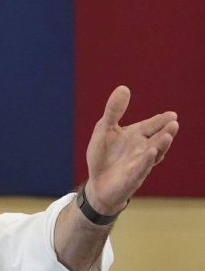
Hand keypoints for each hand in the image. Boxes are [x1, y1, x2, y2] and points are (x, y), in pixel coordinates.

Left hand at [85, 86, 177, 214]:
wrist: (97, 182)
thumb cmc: (103, 155)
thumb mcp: (104, 129)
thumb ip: (113, 110)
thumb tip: (124, 88)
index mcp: (136, 136)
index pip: (150, 125)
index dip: (160, 120)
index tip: (172, 114)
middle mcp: (142, 149)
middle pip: (156, 138)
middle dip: (165, 131)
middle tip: (174, 122)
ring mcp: (140, 164)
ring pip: (153, 153)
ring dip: (160, 145)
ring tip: (167, 135)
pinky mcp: (133, 177)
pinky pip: (141, 168)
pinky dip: (146, 160)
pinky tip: (151, 152)